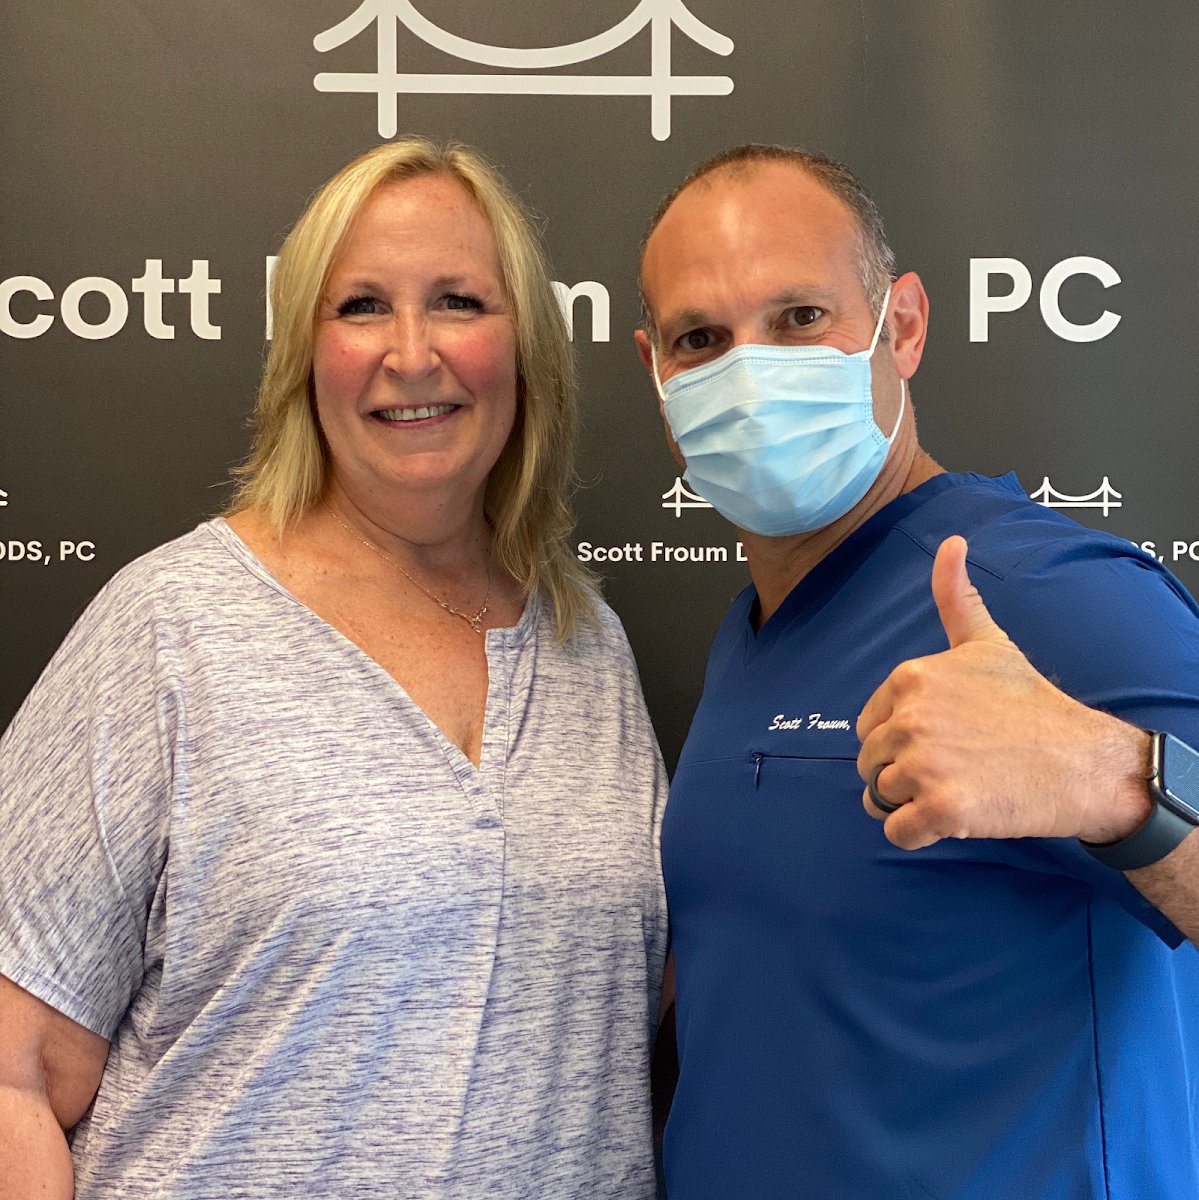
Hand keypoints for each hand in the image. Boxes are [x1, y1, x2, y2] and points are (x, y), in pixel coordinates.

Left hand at [856, 535, 1151, 849]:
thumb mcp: (987, 643)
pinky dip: (917, 834)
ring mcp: (924, 764)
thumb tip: (950, 542)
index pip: (867, 726)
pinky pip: (896, 832)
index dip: (898, 740)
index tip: (942, 739)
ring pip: (879, 797)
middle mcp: (909, 717)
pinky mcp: (942, 809)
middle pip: (869, 763)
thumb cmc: (1030, 704)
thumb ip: (956, 598)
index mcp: (909, 678)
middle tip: (953, 768)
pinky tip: (952, 818)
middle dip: (901, 773)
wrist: (1082, 761)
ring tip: (957, 788)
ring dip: (910, 804)